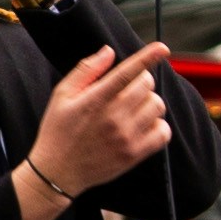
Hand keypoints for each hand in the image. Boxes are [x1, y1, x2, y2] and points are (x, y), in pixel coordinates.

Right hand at [28, 43, 172, 207]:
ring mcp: (126, 137)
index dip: (148, 57)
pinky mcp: (134, 154)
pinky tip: (144, 125)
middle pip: (147, 85)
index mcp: (95, 99)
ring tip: (135, 108)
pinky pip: (163, 133)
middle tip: (129, 89)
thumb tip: (109, 52)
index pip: (127, 72)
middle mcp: (113, 117)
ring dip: (150, 102)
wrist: (57, 172)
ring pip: (157, 106)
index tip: (162, 48)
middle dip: (142, 80)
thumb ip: (87, 70)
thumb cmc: (58, 130)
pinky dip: (159, 125)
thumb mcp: (62, 95)